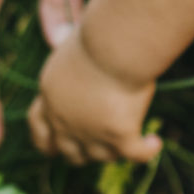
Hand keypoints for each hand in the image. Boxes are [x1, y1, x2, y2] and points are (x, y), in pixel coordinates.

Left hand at [28, 18, 161, 163]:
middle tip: (103, 147)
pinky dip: (146, 150)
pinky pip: (135, 155)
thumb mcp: (74, 52)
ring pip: (103, 157)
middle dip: (84, 154)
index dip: (46, 143)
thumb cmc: (98, 36)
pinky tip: (155, 143)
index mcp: (50, 94)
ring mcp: (90, 132)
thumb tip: (85, 65)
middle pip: (70, 153)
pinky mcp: (118, 136)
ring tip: (136, 138)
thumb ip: (74, 70)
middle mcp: (64, 120)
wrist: (114, 44)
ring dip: (117, 151)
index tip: (54, 150)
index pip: (38, 127)